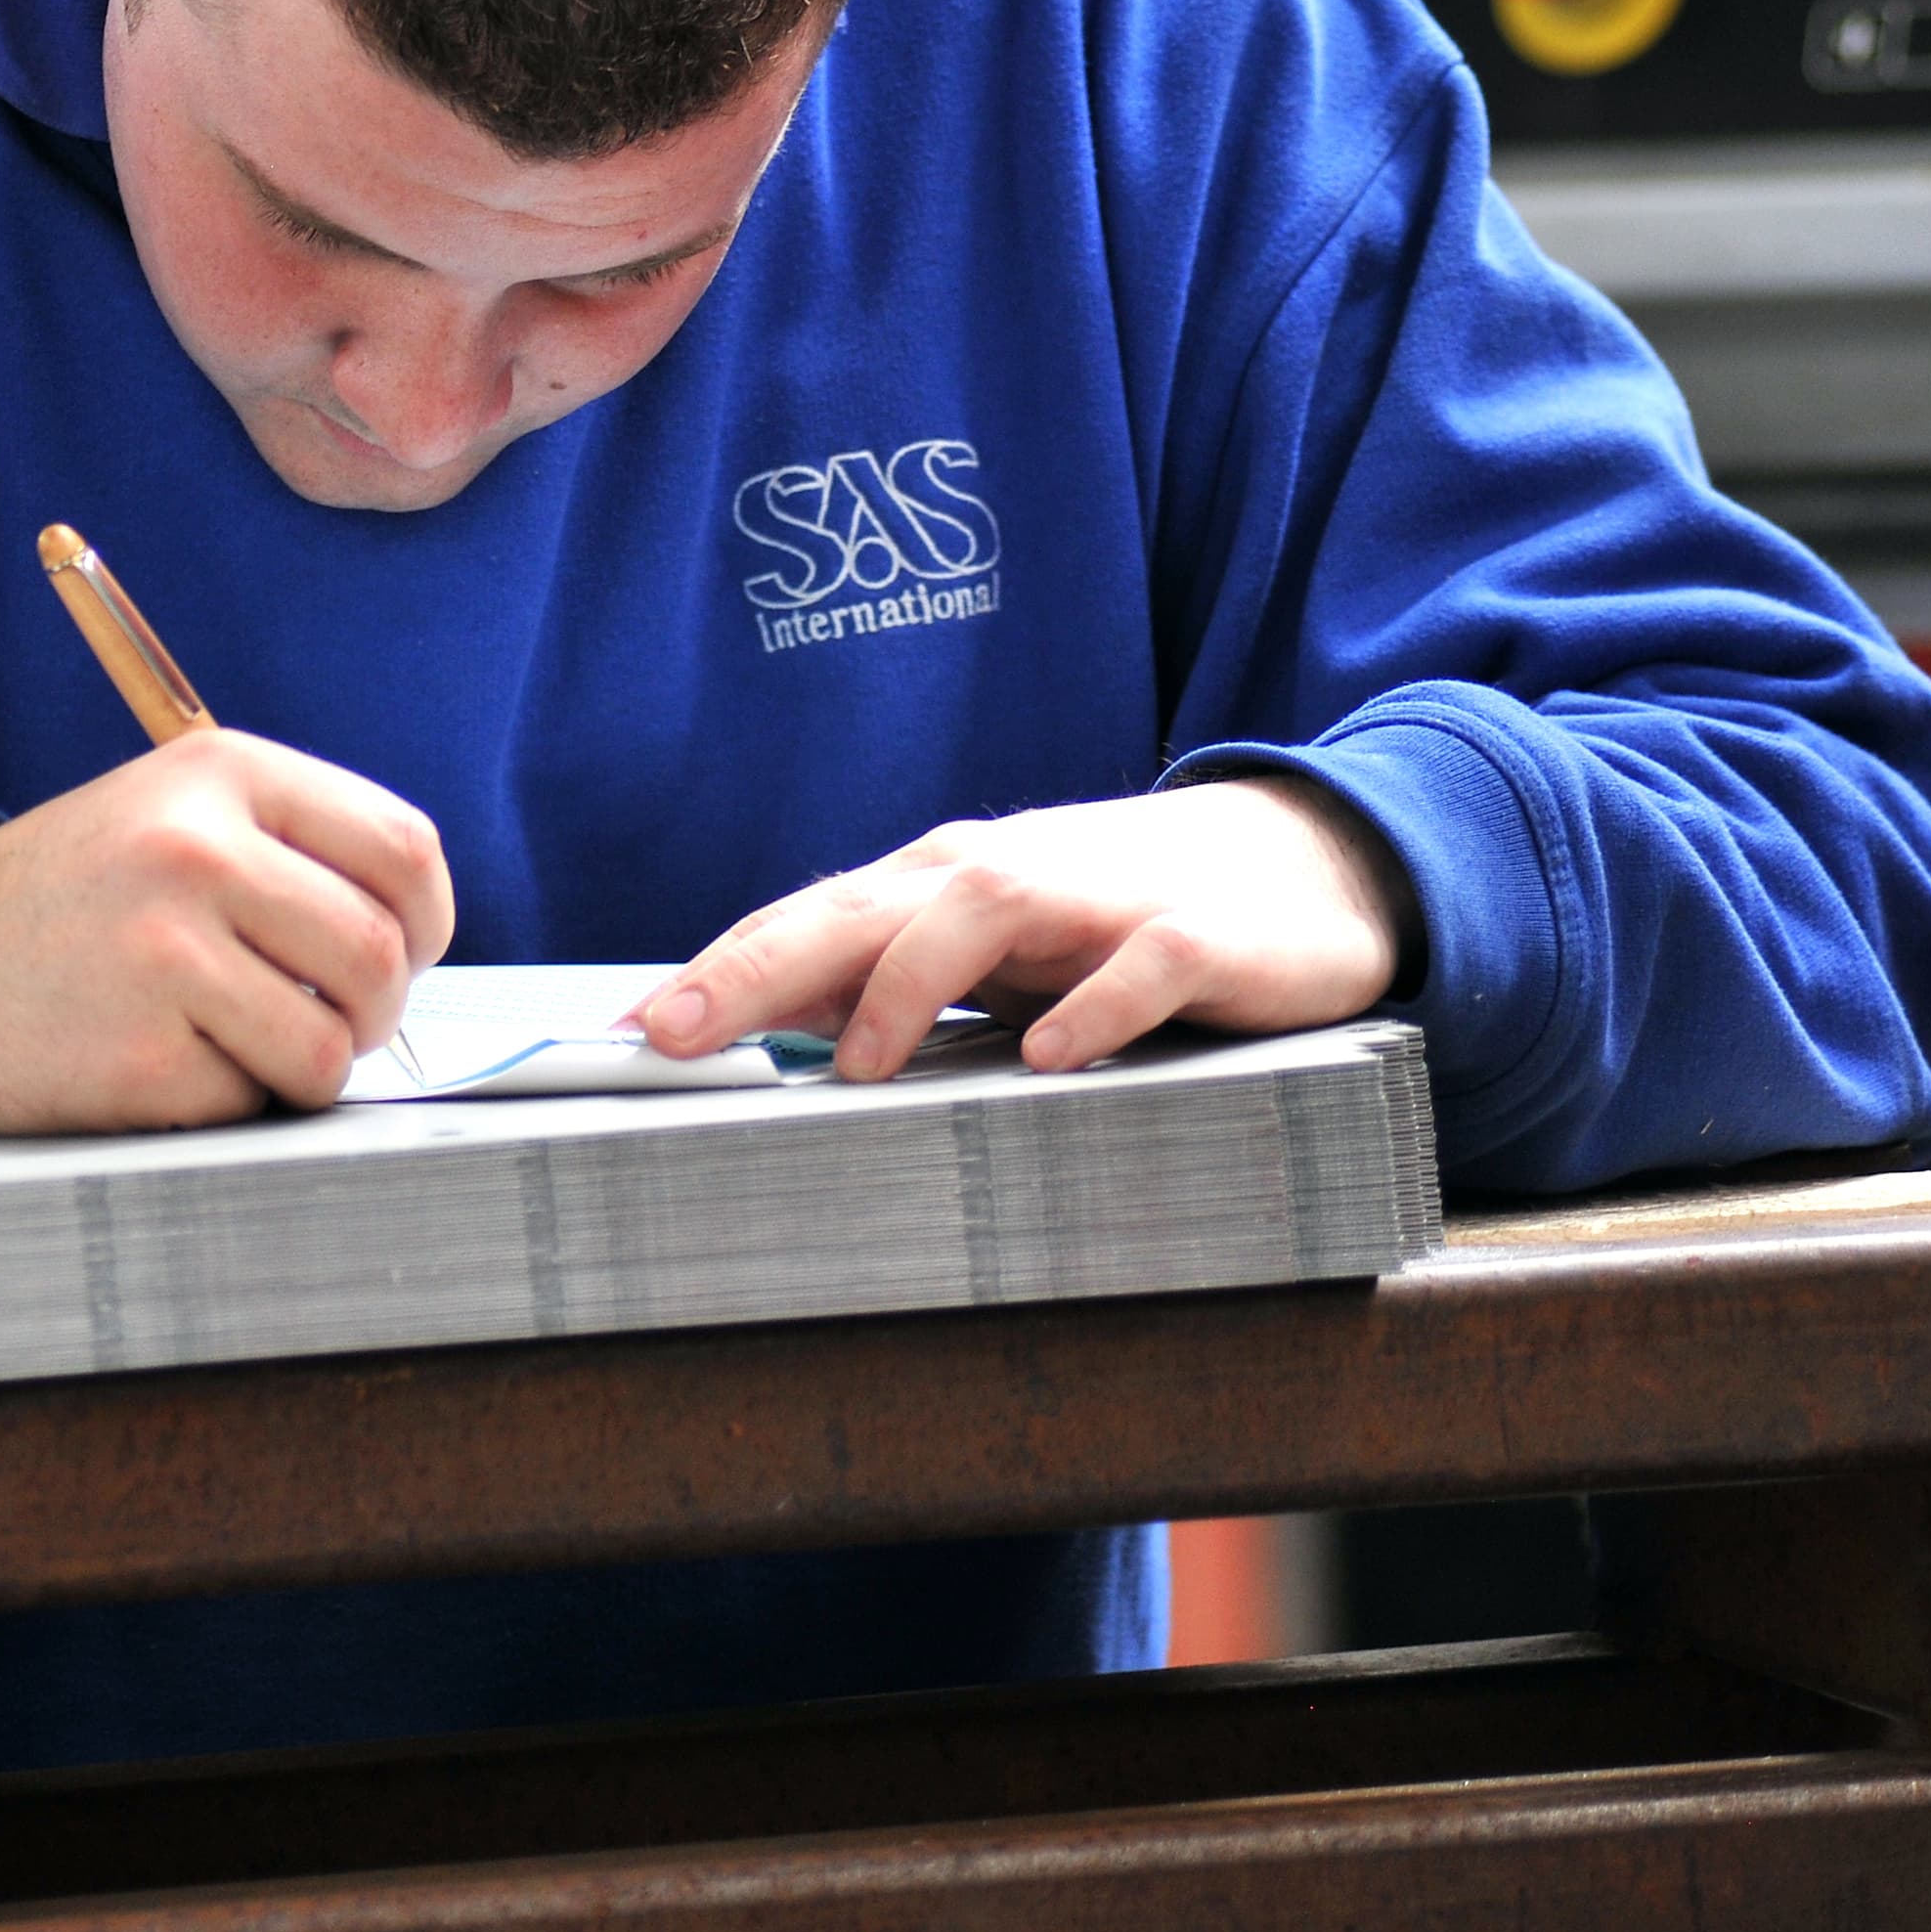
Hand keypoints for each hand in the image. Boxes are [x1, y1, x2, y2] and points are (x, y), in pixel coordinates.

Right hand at [0, 731, 458, 1131]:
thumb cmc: (76, 899)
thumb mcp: (176, 813)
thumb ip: (294, 847)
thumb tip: (419, 936)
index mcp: (220, 772)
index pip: (402, 846)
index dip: (427, 919)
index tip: (407, 952)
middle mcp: (195, 849)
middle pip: (380, 955)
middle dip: (374, 1011)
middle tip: (326, 1018)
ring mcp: (165, 953)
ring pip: (330, 1047)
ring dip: (303, 1066)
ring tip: (237, 1040)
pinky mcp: (141, 1054)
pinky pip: (250, 1102)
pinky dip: (224, 1099)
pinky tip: (161, 1059)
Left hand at [633, 780, 1414, 1082]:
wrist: (1300, 865)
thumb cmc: (1118, 916)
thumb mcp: (997, 953)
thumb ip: (893, 984)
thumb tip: (769, 1035)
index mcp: (942, 884)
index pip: (809, 921)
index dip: (718, 970)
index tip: (631, 1032)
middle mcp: (1003, 875)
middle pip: (863, 906)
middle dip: (761, 965)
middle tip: (678, 1033)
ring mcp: (1098, 901)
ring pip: (980, 913)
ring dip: (909, 985)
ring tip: (859, 1066)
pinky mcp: (1194, 937)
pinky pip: (1136, 967)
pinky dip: (1090, 1009)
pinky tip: (1050, 1059)